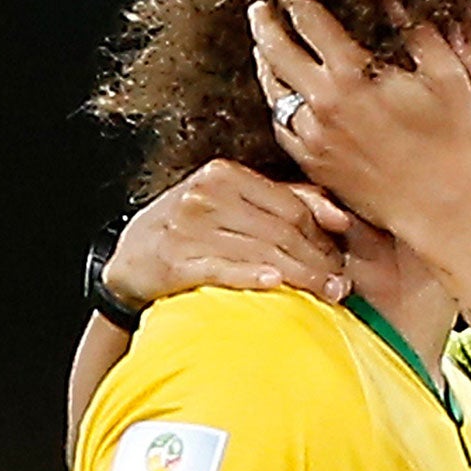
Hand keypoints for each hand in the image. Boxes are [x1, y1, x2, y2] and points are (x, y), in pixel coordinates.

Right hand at [102, 160, 352, 308]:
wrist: (129, 258)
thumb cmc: (191, 232)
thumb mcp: (233, 204)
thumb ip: (288, 201)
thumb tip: (341, 218)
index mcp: (225, 175)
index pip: (291, 207)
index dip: (322, 237)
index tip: (342, 263)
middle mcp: (207, 195)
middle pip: (280, 230)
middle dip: (317, 261)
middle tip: (340, 286)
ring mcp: (188, 227)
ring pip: (260, 251)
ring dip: (299, 277)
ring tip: (325, 295)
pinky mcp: (174, 260)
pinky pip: (221, 269)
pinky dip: (250, 276)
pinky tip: (275, 284)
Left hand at [248, 0, 470, 243]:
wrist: (441, 208)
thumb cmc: (453, 144)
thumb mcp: (446, 76)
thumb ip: (417, 32)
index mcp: (352, 74)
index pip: (308, 20)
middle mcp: (323, 103)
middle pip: (277, 52)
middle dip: (266, 23)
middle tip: (260, 7)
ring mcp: (314, 137)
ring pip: (273, 91)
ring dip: (264, 62)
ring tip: (262, 47)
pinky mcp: (315, 165)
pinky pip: (282, 128)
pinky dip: (276, 106)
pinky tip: (280, 98)